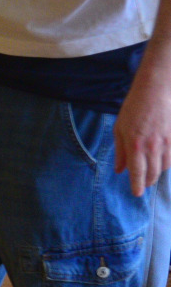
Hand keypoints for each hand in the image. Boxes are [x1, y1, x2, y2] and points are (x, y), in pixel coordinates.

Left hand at [115, 73, 170, 195]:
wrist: (154, 92)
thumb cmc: (132, 110)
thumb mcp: (119, 129)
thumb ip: (120, 152)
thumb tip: (119, 170)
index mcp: (135, 145)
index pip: (137, 172)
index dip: (137, 185)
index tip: (136, 193)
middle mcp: (152, 147)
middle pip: (152, 173)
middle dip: (147, 182)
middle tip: (142, 185)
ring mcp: (166, 143)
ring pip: (163, 167)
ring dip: (156, 173)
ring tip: (150, 174)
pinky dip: (165, 164)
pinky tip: (160, 163)